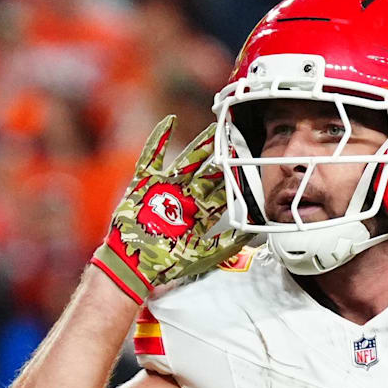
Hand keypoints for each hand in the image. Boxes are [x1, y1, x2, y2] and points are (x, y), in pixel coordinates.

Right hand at [91, 115, 250, 303]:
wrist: (134, 264)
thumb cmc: (167, 262)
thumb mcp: (204, 255)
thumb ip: (229, 243)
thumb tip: (254, 232)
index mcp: (200, 213)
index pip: (223, 192)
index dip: (237, 180)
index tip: (253, 166)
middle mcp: (186, 197)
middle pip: (209, 172)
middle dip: (224, 159)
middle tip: (239, 141)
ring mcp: (166, 188)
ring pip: (187, 160)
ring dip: (200, 146)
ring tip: (215, 130)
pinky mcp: (145, 183)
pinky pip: (152, 156)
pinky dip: (159, 139)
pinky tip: (170, 122)